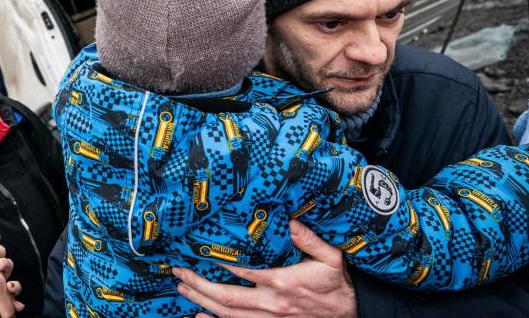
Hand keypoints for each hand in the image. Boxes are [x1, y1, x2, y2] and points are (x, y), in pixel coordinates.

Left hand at [173, 220, 355, 317]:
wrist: (350, 313)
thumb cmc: (336, 283)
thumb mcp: (330, 257)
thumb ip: (309, 238)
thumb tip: (289, 219)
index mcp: (282, 282)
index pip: (241, 272)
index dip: (217, 262)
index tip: (199, 251)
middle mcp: (272, 304)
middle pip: (226, 297)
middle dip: (198, 284)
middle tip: (178, 271)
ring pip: (227, 315)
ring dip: (201, 301)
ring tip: (182, 287)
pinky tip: (198, 316)